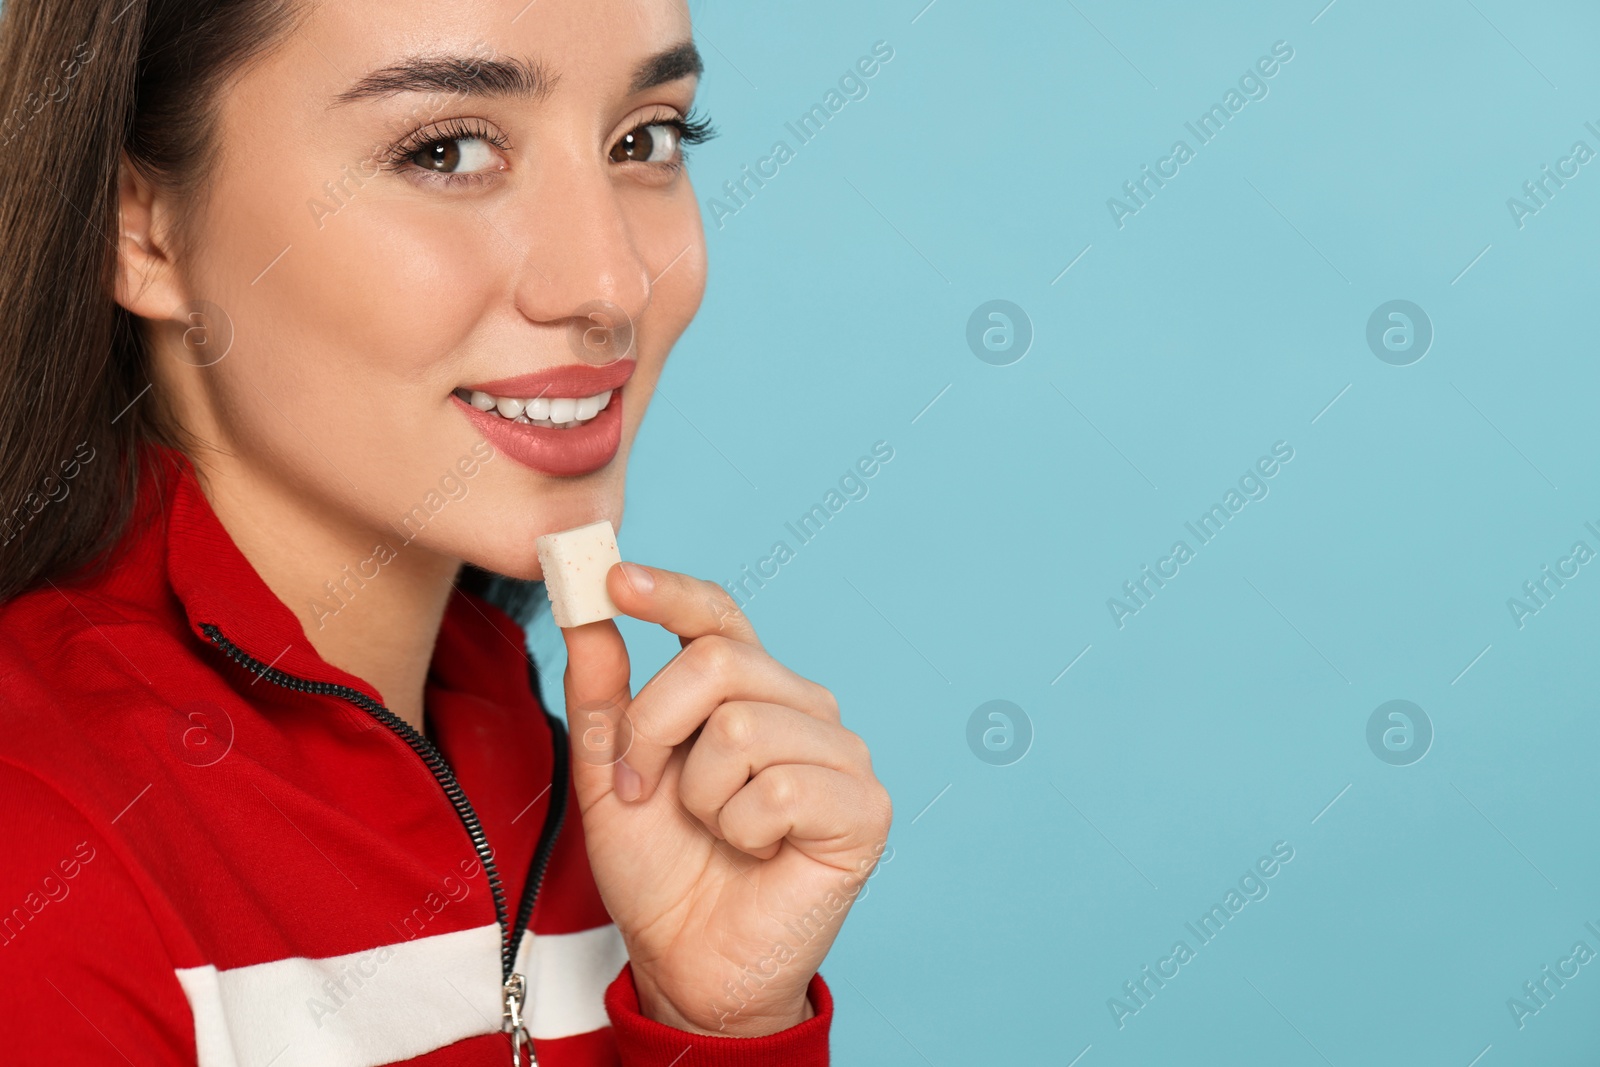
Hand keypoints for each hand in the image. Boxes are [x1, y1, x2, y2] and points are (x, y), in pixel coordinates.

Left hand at [559, 563, 892, 1036]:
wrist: (689, 962)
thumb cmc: (660, 869)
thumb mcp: (611, 775)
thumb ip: (603, 695)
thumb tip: (587, 609)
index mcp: (747, 689)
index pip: (716, 614)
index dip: (668, 591)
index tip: (612, 578)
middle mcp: (800, 706)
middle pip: (716, 662)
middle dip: (653, 732)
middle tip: (645, 790)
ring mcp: (839, 753)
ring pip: (743, 727)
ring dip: (701, 795)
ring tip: (714, 830)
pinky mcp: (864, 807)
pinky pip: (780, 788)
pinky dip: (743, 830)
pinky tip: (756, 853)